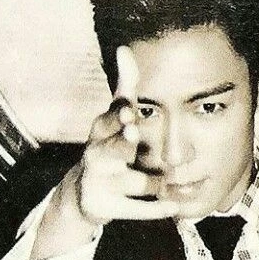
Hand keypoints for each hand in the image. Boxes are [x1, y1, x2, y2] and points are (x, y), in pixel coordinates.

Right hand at [73, 45, 176, 224]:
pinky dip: (155, 210)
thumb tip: (124, 49)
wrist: (84, 193)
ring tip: (164, 182)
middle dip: (121, 143)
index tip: (129, 112)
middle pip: (112, 149)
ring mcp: (102, 183)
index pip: (108, 121)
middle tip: (132, 135)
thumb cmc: (108, 146)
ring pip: (133, 182)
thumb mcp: (112, 118)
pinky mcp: (108, 207)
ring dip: (152, 182)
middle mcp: (98, 156)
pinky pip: (136, 210)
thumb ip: (124, 87)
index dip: (117, 117)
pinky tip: (174, 208)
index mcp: (100, 133)